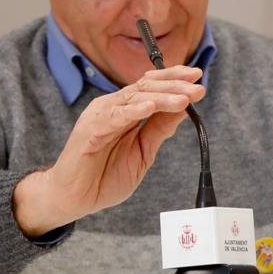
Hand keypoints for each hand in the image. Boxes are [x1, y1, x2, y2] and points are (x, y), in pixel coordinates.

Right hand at [13, 65, 205, 236]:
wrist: (74, 197)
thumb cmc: (104, 175)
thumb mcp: (142, 151)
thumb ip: (158, 129)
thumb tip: (183, 109)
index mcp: (124, 111)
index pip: (150, 87)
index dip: (173, 79)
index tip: (198, 77)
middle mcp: (111, 107)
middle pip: (144, 88)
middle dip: (174, 86)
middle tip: (198, 88)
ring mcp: (99, 117)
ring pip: (133, 99)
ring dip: (161, 97)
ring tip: (184, 100)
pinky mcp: (89, 131)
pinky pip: (112, 118)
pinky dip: (131, 111)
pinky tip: (149, 107)